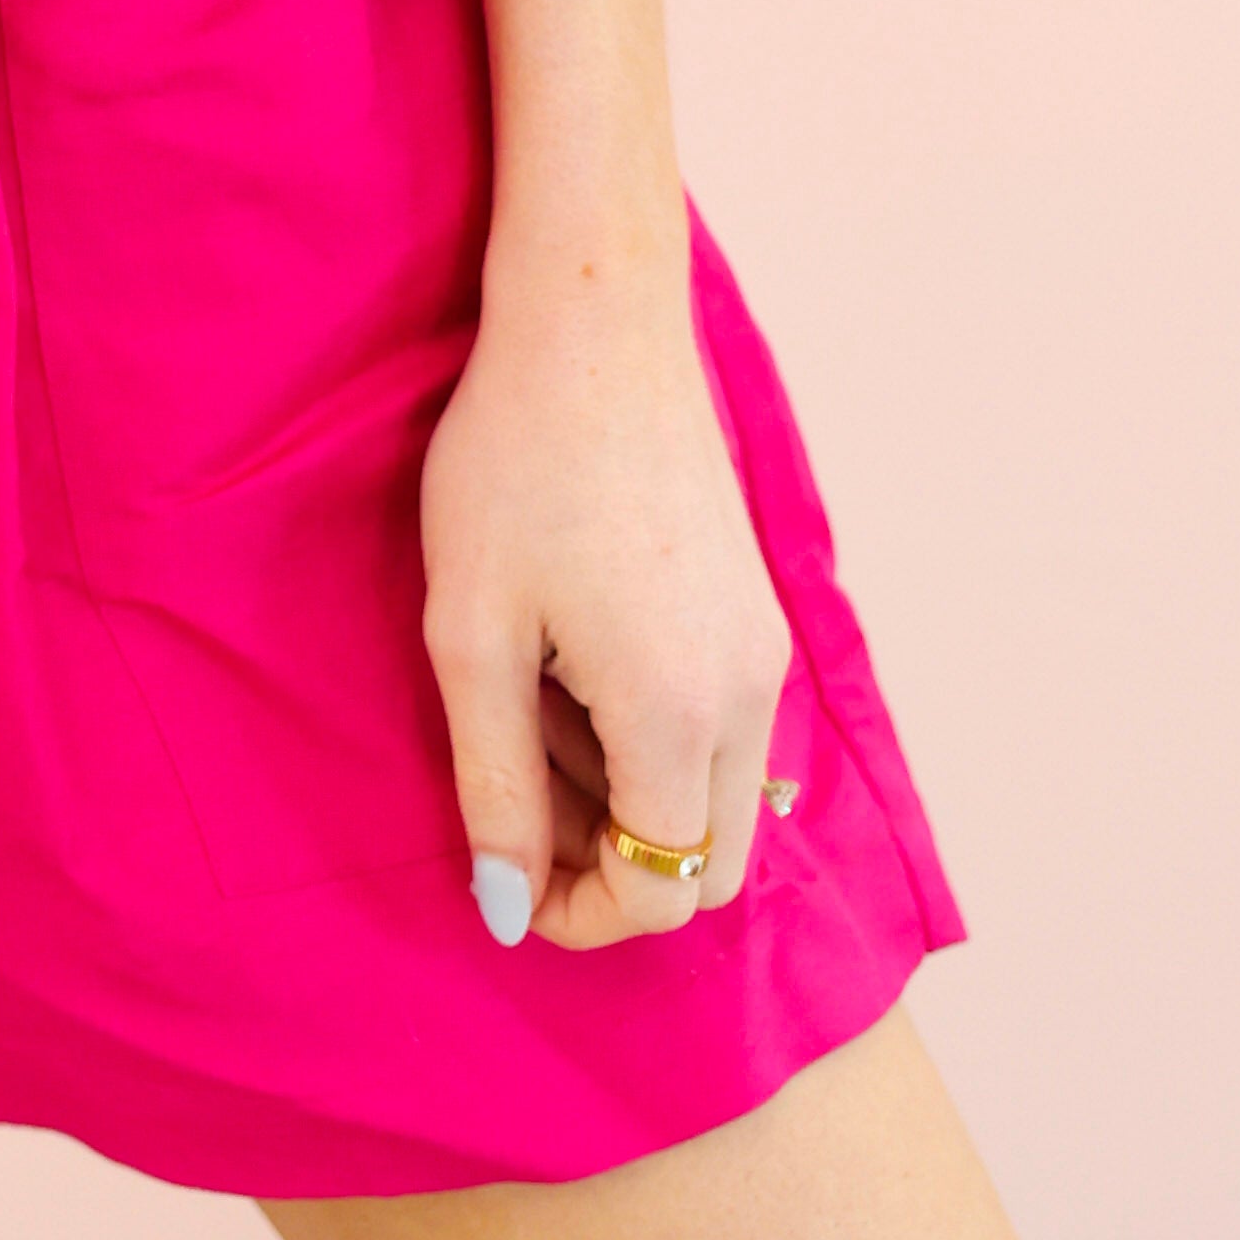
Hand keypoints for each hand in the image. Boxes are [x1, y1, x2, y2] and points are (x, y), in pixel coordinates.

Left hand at [419, 244, 793, 950]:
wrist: (593, 323)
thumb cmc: (515, 464)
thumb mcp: (473, 632)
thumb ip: (496, 786)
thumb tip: (508, 909)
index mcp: (680, 714)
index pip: (660, 895)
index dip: (579, 915)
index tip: (505, 880)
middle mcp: (751, 696)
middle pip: (710, 868)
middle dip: (615, 869)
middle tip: (517, 798)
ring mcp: (766, 650)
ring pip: (721, 801)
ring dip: (634, 800)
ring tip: (534, 707)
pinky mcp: (760, 610)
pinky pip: (727, 729)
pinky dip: (659, 740)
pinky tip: (576, 662)